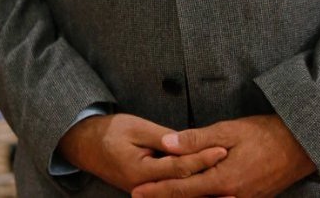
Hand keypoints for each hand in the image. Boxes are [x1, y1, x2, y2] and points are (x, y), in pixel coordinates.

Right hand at [56, 113, 227, 191]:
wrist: (86, 145)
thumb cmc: (111, 132)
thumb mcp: (136, 128)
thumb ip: (162, 138)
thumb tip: (184, 142)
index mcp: (140, 171)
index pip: (178, 167)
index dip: (202, 159)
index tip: (223, 150)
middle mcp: (142, 187)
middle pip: (181, 188)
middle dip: (208, 187)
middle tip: (234, 186)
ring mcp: (145, 192)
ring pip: (177, 197)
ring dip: (202, 197)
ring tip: (229, 197)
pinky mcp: (149, 190)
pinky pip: (172, 196)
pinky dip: (190, 195)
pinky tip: (209, 195)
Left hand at [132, 114, 316, 197]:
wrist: (304, 144)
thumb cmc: (268, 133)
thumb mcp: (230, 130)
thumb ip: (196, 139)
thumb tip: (165, 144)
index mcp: (222, 180)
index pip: (180, 190)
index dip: (157, 191)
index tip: (136, 192)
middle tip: (142, 197)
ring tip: (166, 197)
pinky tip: (198, 196)